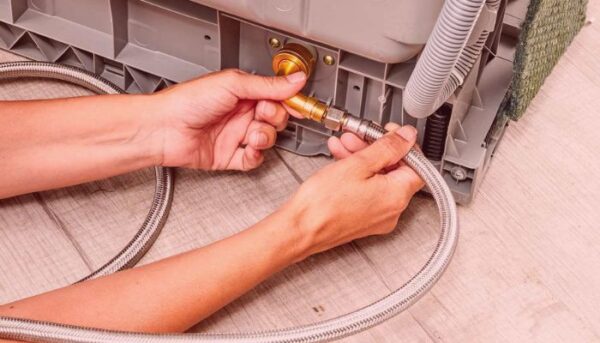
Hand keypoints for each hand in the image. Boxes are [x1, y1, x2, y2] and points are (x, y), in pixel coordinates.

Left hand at [152, 69, 306, 169]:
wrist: (164, 128)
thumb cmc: (188, 101)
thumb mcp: (233, 84)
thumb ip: (268, 85)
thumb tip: (296, 80)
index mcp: (243, 93)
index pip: (276, 97)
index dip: (289, 102)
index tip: (298, 105)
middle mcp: (241, 114)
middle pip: (275, 119)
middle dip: (274, 118)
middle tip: (262, 114)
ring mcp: (236, 135)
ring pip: (267, 140)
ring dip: (264, 137)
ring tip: (252, 134)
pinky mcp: (230, 156)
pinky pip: (253, 160)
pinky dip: (255, 156)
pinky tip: (248, 148)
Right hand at [283, 124, 424, 258]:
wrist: (299, 229)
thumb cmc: (322, 203)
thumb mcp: (358, 164)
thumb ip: (387, 147)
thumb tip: (408, 136)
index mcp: (397, 196)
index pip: (417, 164)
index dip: (404, 144)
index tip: (390, 133)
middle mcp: (392, 210)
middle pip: (395, 170)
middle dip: (376, 148)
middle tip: (359, 137)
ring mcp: (378, 217)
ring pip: (379, 179)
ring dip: (363, 159)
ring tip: (343, 146)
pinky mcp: (364, 220)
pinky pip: (368, 191)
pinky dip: (357, 175)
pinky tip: (341, 161)